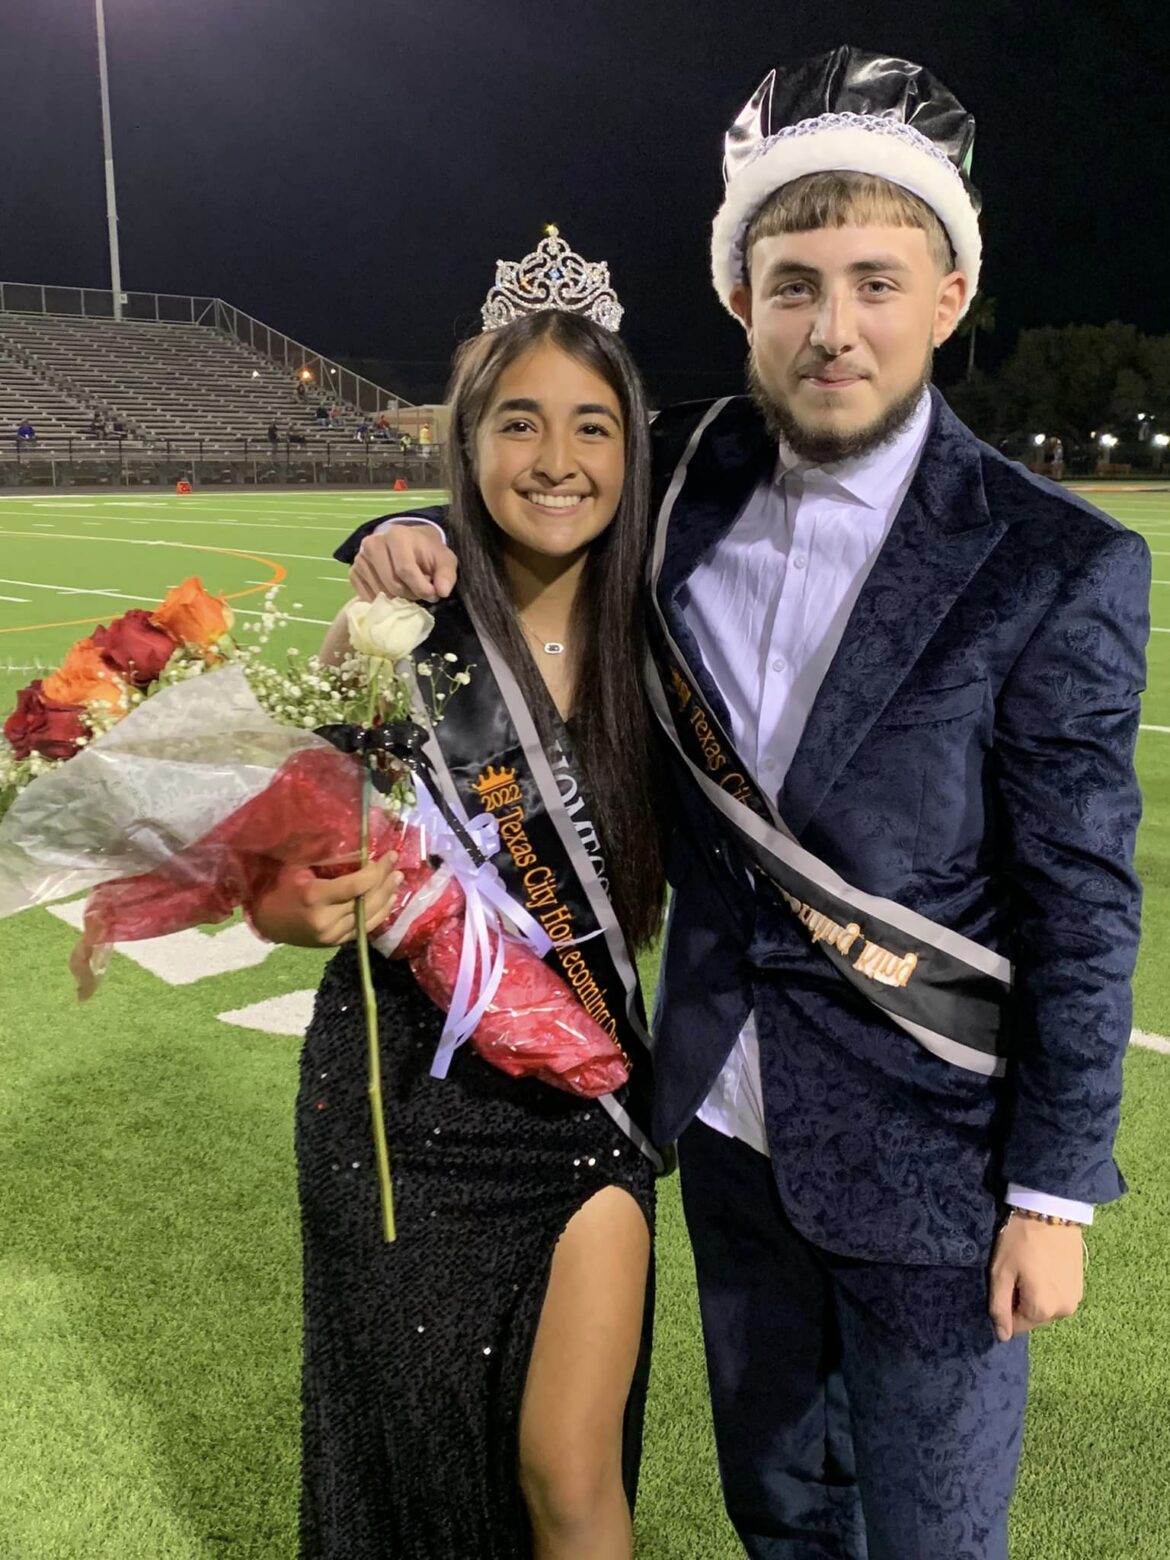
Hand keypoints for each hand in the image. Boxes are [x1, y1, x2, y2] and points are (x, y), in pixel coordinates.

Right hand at [248, 854, 400, 947]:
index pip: (356, 885)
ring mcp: (332, 935)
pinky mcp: (336, 943)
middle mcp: (326, 920)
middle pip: (366, 900)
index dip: (376, 871)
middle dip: (385, 880)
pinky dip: (379, 913)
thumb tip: (356, 844)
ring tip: (397, 879)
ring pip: (369, 915)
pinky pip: (364, 928)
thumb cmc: (278, 887)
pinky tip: (389, 899)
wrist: (266, 921)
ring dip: (387, 896)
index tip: (388, 856)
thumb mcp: (296, 867)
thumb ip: (325, 858)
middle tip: (396, 863)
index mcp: (314, 897)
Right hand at [349, 526, 458, 602]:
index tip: (433, 594)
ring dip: (398, 599)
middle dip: (411, 595)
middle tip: (420, 592)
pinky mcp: (353, 572)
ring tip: (408, 588)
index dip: (421, 588)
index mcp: (396, 535)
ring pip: (381, 594)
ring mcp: (360, 558)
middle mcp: (372, 543)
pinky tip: (393, 591)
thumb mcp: (444, 560)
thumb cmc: (427, 552)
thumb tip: (442, 591)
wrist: (408, 544)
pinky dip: (384, 601)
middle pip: (393, 585)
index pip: (405, 570)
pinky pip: (368, 597)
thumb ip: (446, 574)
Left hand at [988, 1213, 1084, 1341]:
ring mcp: (1075, 1299)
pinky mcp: (1081, 1286)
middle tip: (1016, 1271)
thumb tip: (1002, 1336)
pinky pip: (1058, 1297)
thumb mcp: (1001, 1272)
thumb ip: (999, 1307)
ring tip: (1030, 1267)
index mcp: (1042, 1310)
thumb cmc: (1020, 1240)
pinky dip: (1048, 1288)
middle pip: (1032, 1317)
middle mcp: (1063, 1311)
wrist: (1051, 1210)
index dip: (1005, 1305)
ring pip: (1045, 1308)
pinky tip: (1043, 1266)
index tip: (1005, 1280)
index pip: (1016, 1325)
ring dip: (1035, 1295)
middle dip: (1020, 1301)